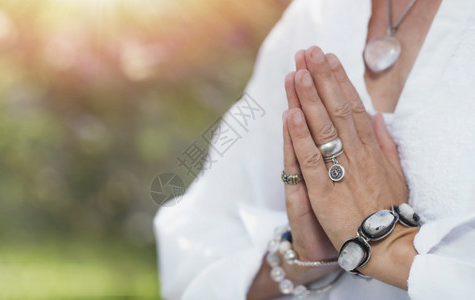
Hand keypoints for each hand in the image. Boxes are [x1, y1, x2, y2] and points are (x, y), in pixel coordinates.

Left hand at [286, 46, 415, 288]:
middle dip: (322, 79)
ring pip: (321, 129)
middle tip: (309, 52)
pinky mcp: (322, 192)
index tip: (329, 58)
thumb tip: (377, 117)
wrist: (384, 246)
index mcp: (370, 149)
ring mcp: (338, 171)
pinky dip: (299, 136)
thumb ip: (385, 143)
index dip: (340, 81)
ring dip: (308, 100)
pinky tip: (290, 115)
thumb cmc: (385, 208)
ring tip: (298, 73)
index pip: (352, 107)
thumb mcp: (393, 172)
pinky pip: (309, 160)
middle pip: (336, 110)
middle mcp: (354, 155)